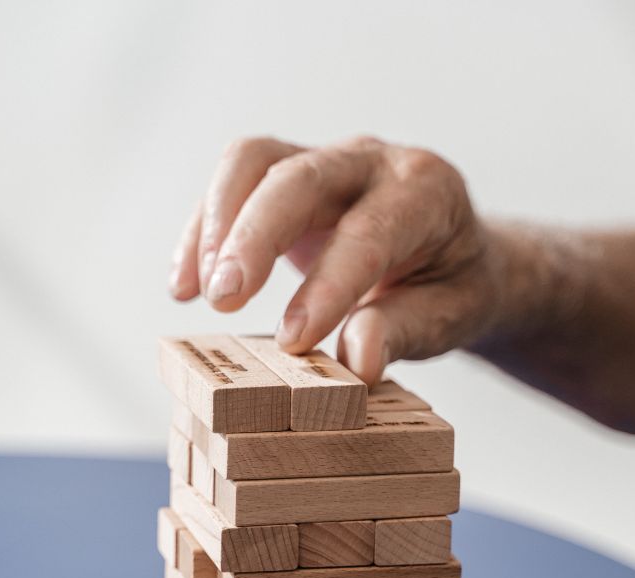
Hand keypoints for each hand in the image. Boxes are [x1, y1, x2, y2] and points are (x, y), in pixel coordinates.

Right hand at [169, 136, 491, 383]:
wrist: (451, 251)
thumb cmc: (449, 287)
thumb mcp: (449, 316)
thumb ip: (404, 331)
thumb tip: (358, 360)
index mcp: (427, 193)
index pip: (370, 231)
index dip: (328, 284)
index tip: (293, 340)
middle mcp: (372, 162)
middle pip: (300, 178)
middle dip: (255, 236)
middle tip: (224, 300)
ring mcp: (324, 160)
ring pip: (255, 161)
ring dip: (216, 224)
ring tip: (197, 291)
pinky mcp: (284, 172)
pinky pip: (232, 182)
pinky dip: (201, 231)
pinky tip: (183, 285)